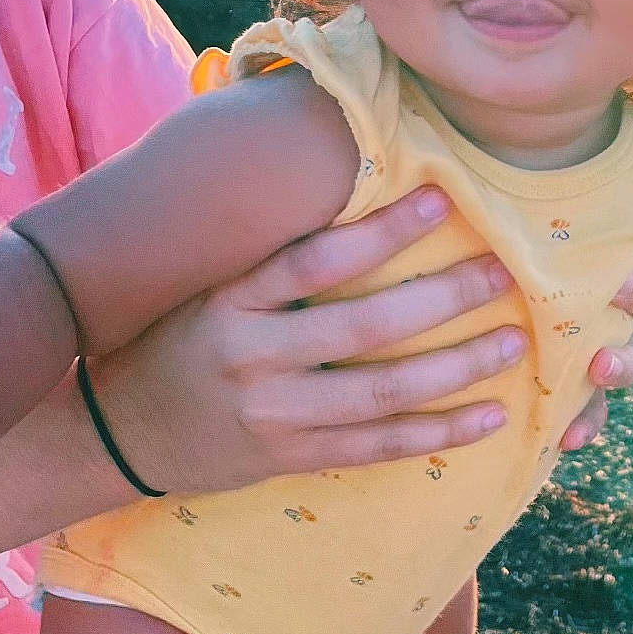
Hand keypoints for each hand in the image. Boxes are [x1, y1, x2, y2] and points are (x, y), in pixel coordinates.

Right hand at [88, 189, 632, 488]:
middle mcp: (252, 357)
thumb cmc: (178, 339)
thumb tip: (355, 175)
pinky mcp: (292, 458)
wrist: (118, 434)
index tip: (443, 196)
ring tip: (514, 342)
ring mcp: (274, 415)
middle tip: (504, 271)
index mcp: (230, 301)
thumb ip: (273, 249)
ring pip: (384, 391)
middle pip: (366, 326)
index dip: (383, 229)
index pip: (315, 259)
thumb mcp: (207, 285)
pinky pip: (379, 446)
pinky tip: (489, 416)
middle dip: (445, 297)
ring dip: (458, 368)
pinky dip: (438, 433)